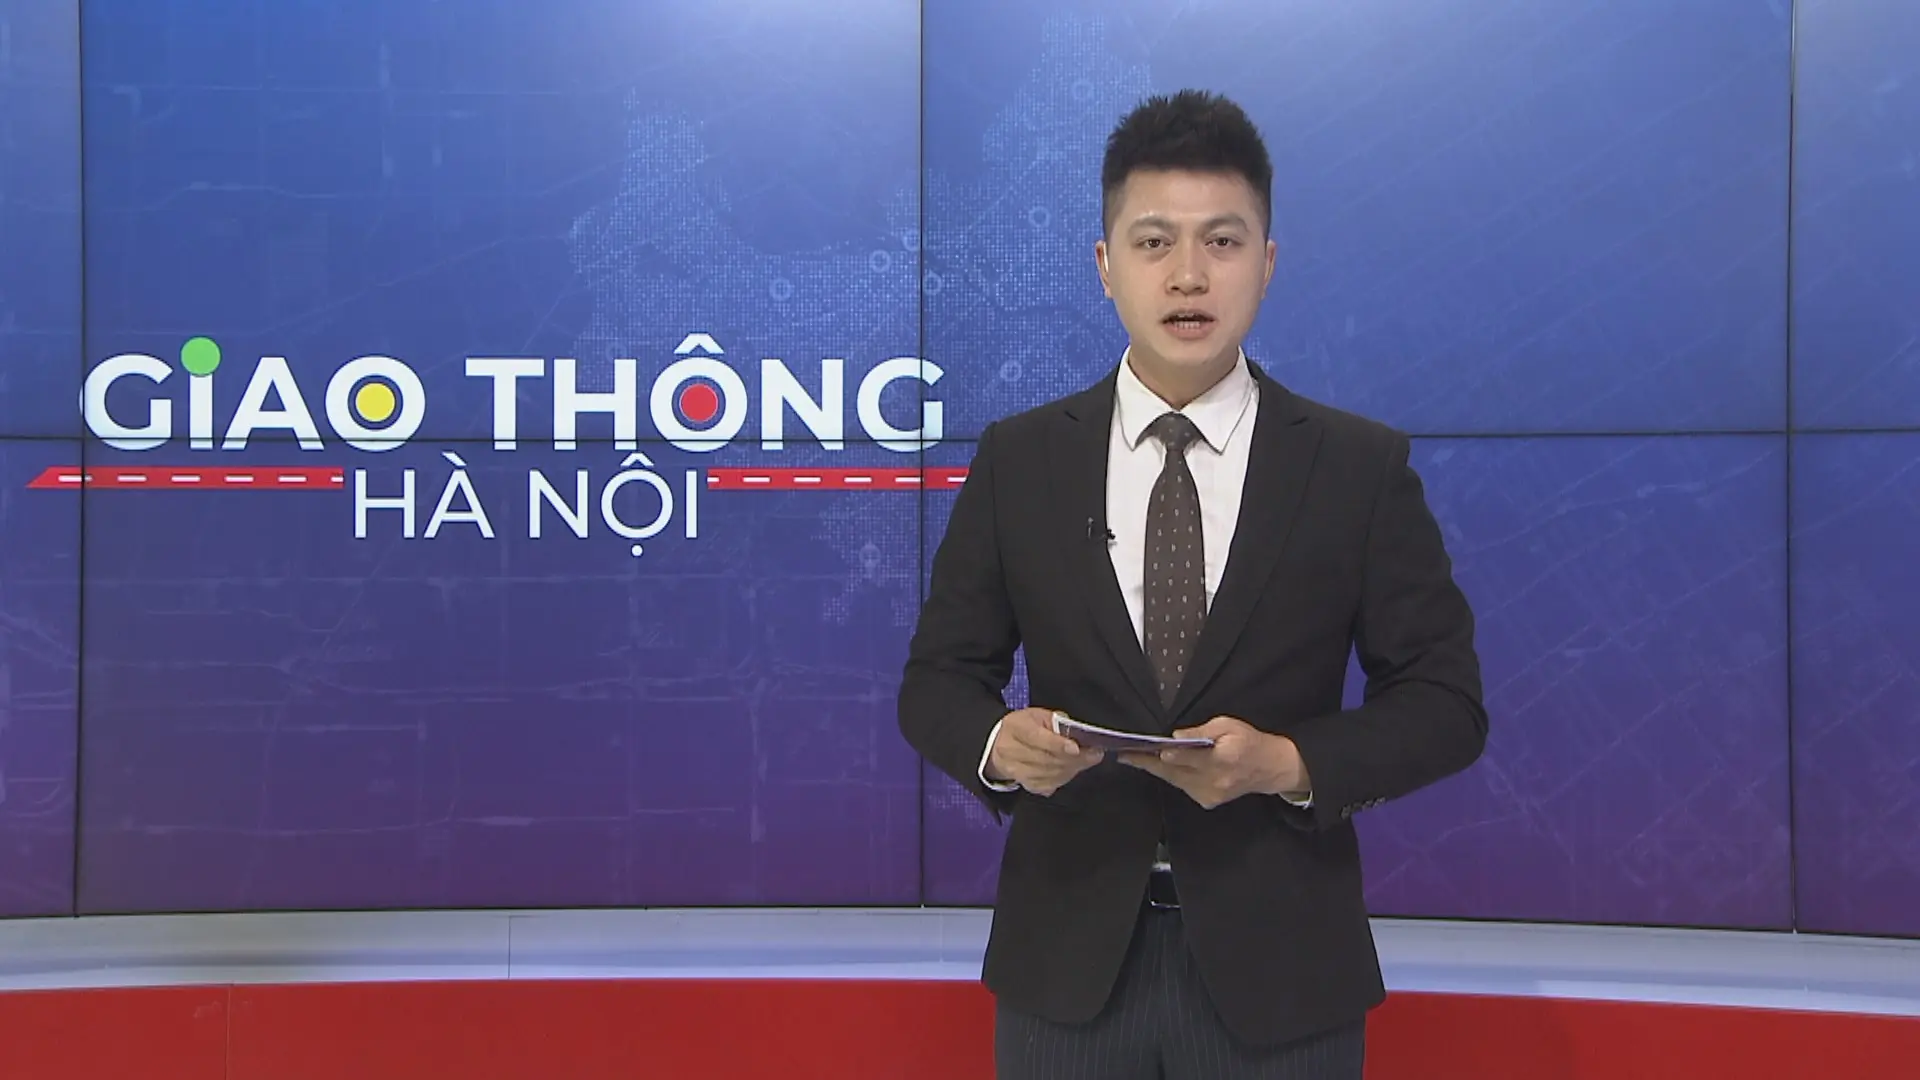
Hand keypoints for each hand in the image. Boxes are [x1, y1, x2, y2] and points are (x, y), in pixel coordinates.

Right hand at [985, 708, 1104, 795]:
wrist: (1000, 744)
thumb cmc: (1025, 726)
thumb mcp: (1038, 716)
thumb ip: (1057, 724)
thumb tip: (1078, 737)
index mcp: (1015, 727)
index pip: (1036, 737)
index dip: (1057, 744)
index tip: (1076, 748)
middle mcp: (1010, 750)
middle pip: (1046, 759)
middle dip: (1074, 758)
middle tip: (1094, 754)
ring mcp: (1015, 770)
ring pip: (1049, 774)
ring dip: (1072, 768)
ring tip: (1086, 760)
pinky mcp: (1024, 784)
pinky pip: (1049, 785)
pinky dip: (1064, 778)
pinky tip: (1072, 769)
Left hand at [1119, 716, 1308, 809]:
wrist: (1268, 769)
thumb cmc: (1248, 740)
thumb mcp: (1229, 725)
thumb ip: (1202, 731)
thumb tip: (1176, 736)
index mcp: (1224, 759)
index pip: (1194, 758)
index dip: (1175, 755)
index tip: (1158, 751)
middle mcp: (1215, 781)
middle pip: (1176, 772)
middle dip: (1148, 763)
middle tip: (1124, 755)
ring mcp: (1210, 794)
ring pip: (1175, 781)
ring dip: (1154, 769)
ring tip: (1132, 757)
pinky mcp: (1207, 802)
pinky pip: (1182, 786)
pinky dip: (1170, 775)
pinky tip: (1156, 765)